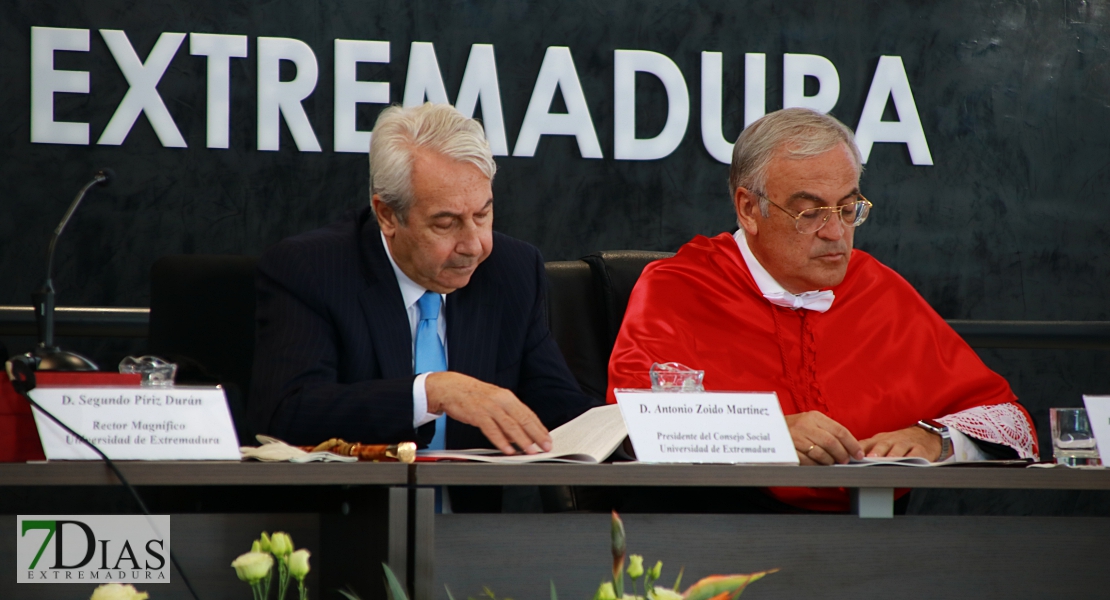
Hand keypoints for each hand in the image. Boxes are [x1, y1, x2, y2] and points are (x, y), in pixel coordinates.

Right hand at [424, 372, 551, 454]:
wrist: (450, 387)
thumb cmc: (473, 396)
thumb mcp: (494, 402)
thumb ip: (507, 416)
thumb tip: (520, 434)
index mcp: (508, 397)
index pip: (528, 414)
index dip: (540, 428)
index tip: (548, 439)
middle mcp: (501, 400)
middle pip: (523, 419)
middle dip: (536, 435)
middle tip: (545, 446)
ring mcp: (490, 407)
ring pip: (510, 425)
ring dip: (522, 439)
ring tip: (530, 450)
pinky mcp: (477, 414)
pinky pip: (492, 429)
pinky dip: (501, 440)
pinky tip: (508, 449)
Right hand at [786, 411, 863, 464]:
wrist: (770, 429)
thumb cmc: (795, 427)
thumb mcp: (811, 422)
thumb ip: (828, 431)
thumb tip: (849, 447)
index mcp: (814, 417)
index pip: (840, 430)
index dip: (852, 444)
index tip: (858, 454)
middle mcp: (805, 426)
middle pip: (831, 442)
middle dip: (842, 454)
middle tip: (845, 460)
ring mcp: (796, 438)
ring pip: (821, 454)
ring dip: (829, 461)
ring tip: (831, 463)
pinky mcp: (790, 450)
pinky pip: (808, 461)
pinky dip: (816, 465)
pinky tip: (818, 465)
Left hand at [860, 426, 940, 460]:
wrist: (925, 435)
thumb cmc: (899, 442)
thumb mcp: (882, 442)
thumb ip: (868, 449)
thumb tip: (849, 460)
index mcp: (880, 440)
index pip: (867, 443)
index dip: (859, 449)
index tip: (852, 455)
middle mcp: (892, 440)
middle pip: (882, 445)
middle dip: (876, 451)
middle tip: (870, 458)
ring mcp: (906, 444)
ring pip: (899, 449)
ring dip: (893, 455)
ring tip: (888, 461)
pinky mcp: (921, 450)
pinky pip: (916, 454)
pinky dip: (913, 458)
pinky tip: (909, 463)